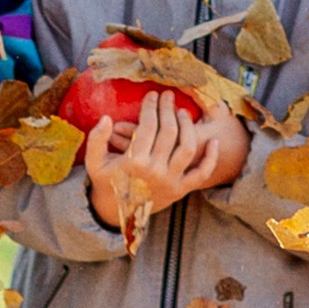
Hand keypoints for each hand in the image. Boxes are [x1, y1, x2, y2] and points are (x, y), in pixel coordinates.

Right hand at [85, 91, 244, 227]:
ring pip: (187, 148)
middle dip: (168, 110)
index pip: (148, 126)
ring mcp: (170, 182)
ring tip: (182, 112)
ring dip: (188, 126)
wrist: (115, 212)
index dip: (151, 107)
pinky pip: (201, 174)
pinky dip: (210, 159)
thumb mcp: (94, 162)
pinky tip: (214, 141)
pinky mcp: (180, 190)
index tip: (152, 95)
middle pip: (169, 132)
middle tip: (168, 96)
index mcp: (134, 162)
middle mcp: (154, 171)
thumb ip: (97, 139)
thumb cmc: (105, 181)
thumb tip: (107, 117)